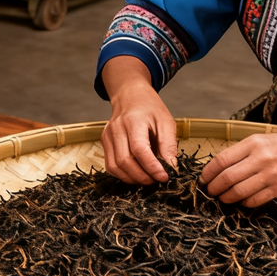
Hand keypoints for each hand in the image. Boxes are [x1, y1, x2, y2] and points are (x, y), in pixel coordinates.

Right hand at [101, 57, 177, 183]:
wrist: (130, 95)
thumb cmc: (150, 107)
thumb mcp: (166, 121)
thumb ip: (168, 144)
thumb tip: (171, 167)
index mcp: (133, 120)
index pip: (139, 149)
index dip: (151, 167)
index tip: (164, 177)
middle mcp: (116, 128)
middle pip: (125, 161)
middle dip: (142, 176)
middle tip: (157, 180)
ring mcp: (107, 136)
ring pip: (115, 166)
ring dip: (132, 178)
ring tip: (148, 179)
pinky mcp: (104, 142)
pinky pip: (111, 165)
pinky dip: (123, 174)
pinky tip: (136, 174)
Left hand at [200, 131, 276, 206]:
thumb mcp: (260, 140)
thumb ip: (240, 152)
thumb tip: (217, 169)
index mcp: (253, 143)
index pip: (222, 160)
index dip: (208, 172)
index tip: (204, 178)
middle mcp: (261, 158)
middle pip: (227, 178)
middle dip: (214, 188)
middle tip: (210, 191)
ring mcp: (271, 174)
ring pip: (239, 192)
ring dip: (226, 198)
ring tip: (223, 198)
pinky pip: (255, 200)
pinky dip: (244, 203)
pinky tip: (241, 200)